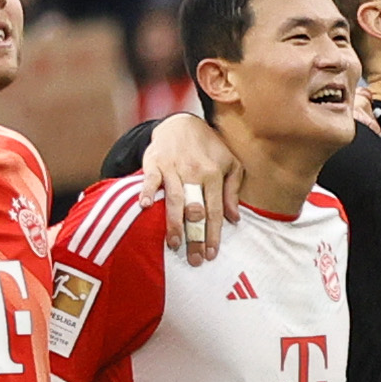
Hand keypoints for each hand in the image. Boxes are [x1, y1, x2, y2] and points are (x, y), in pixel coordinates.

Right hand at [135, 109, 232, 262]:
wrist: (181, 122)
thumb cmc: (208, 148)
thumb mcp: (229, 163)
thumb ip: (233, 190)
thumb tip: (235, 219)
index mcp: (214, 174)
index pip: (215, 210)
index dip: (213, 233)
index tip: (211, 254)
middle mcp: (195, 172)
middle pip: (195, 210)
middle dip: (195, 236)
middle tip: (194, 259)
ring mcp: (174, 167)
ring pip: (175, 199)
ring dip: (173, 223)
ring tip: (174, 244)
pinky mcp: (155, 162)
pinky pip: (150, 178)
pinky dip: (147, 192)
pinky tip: (145, 207)